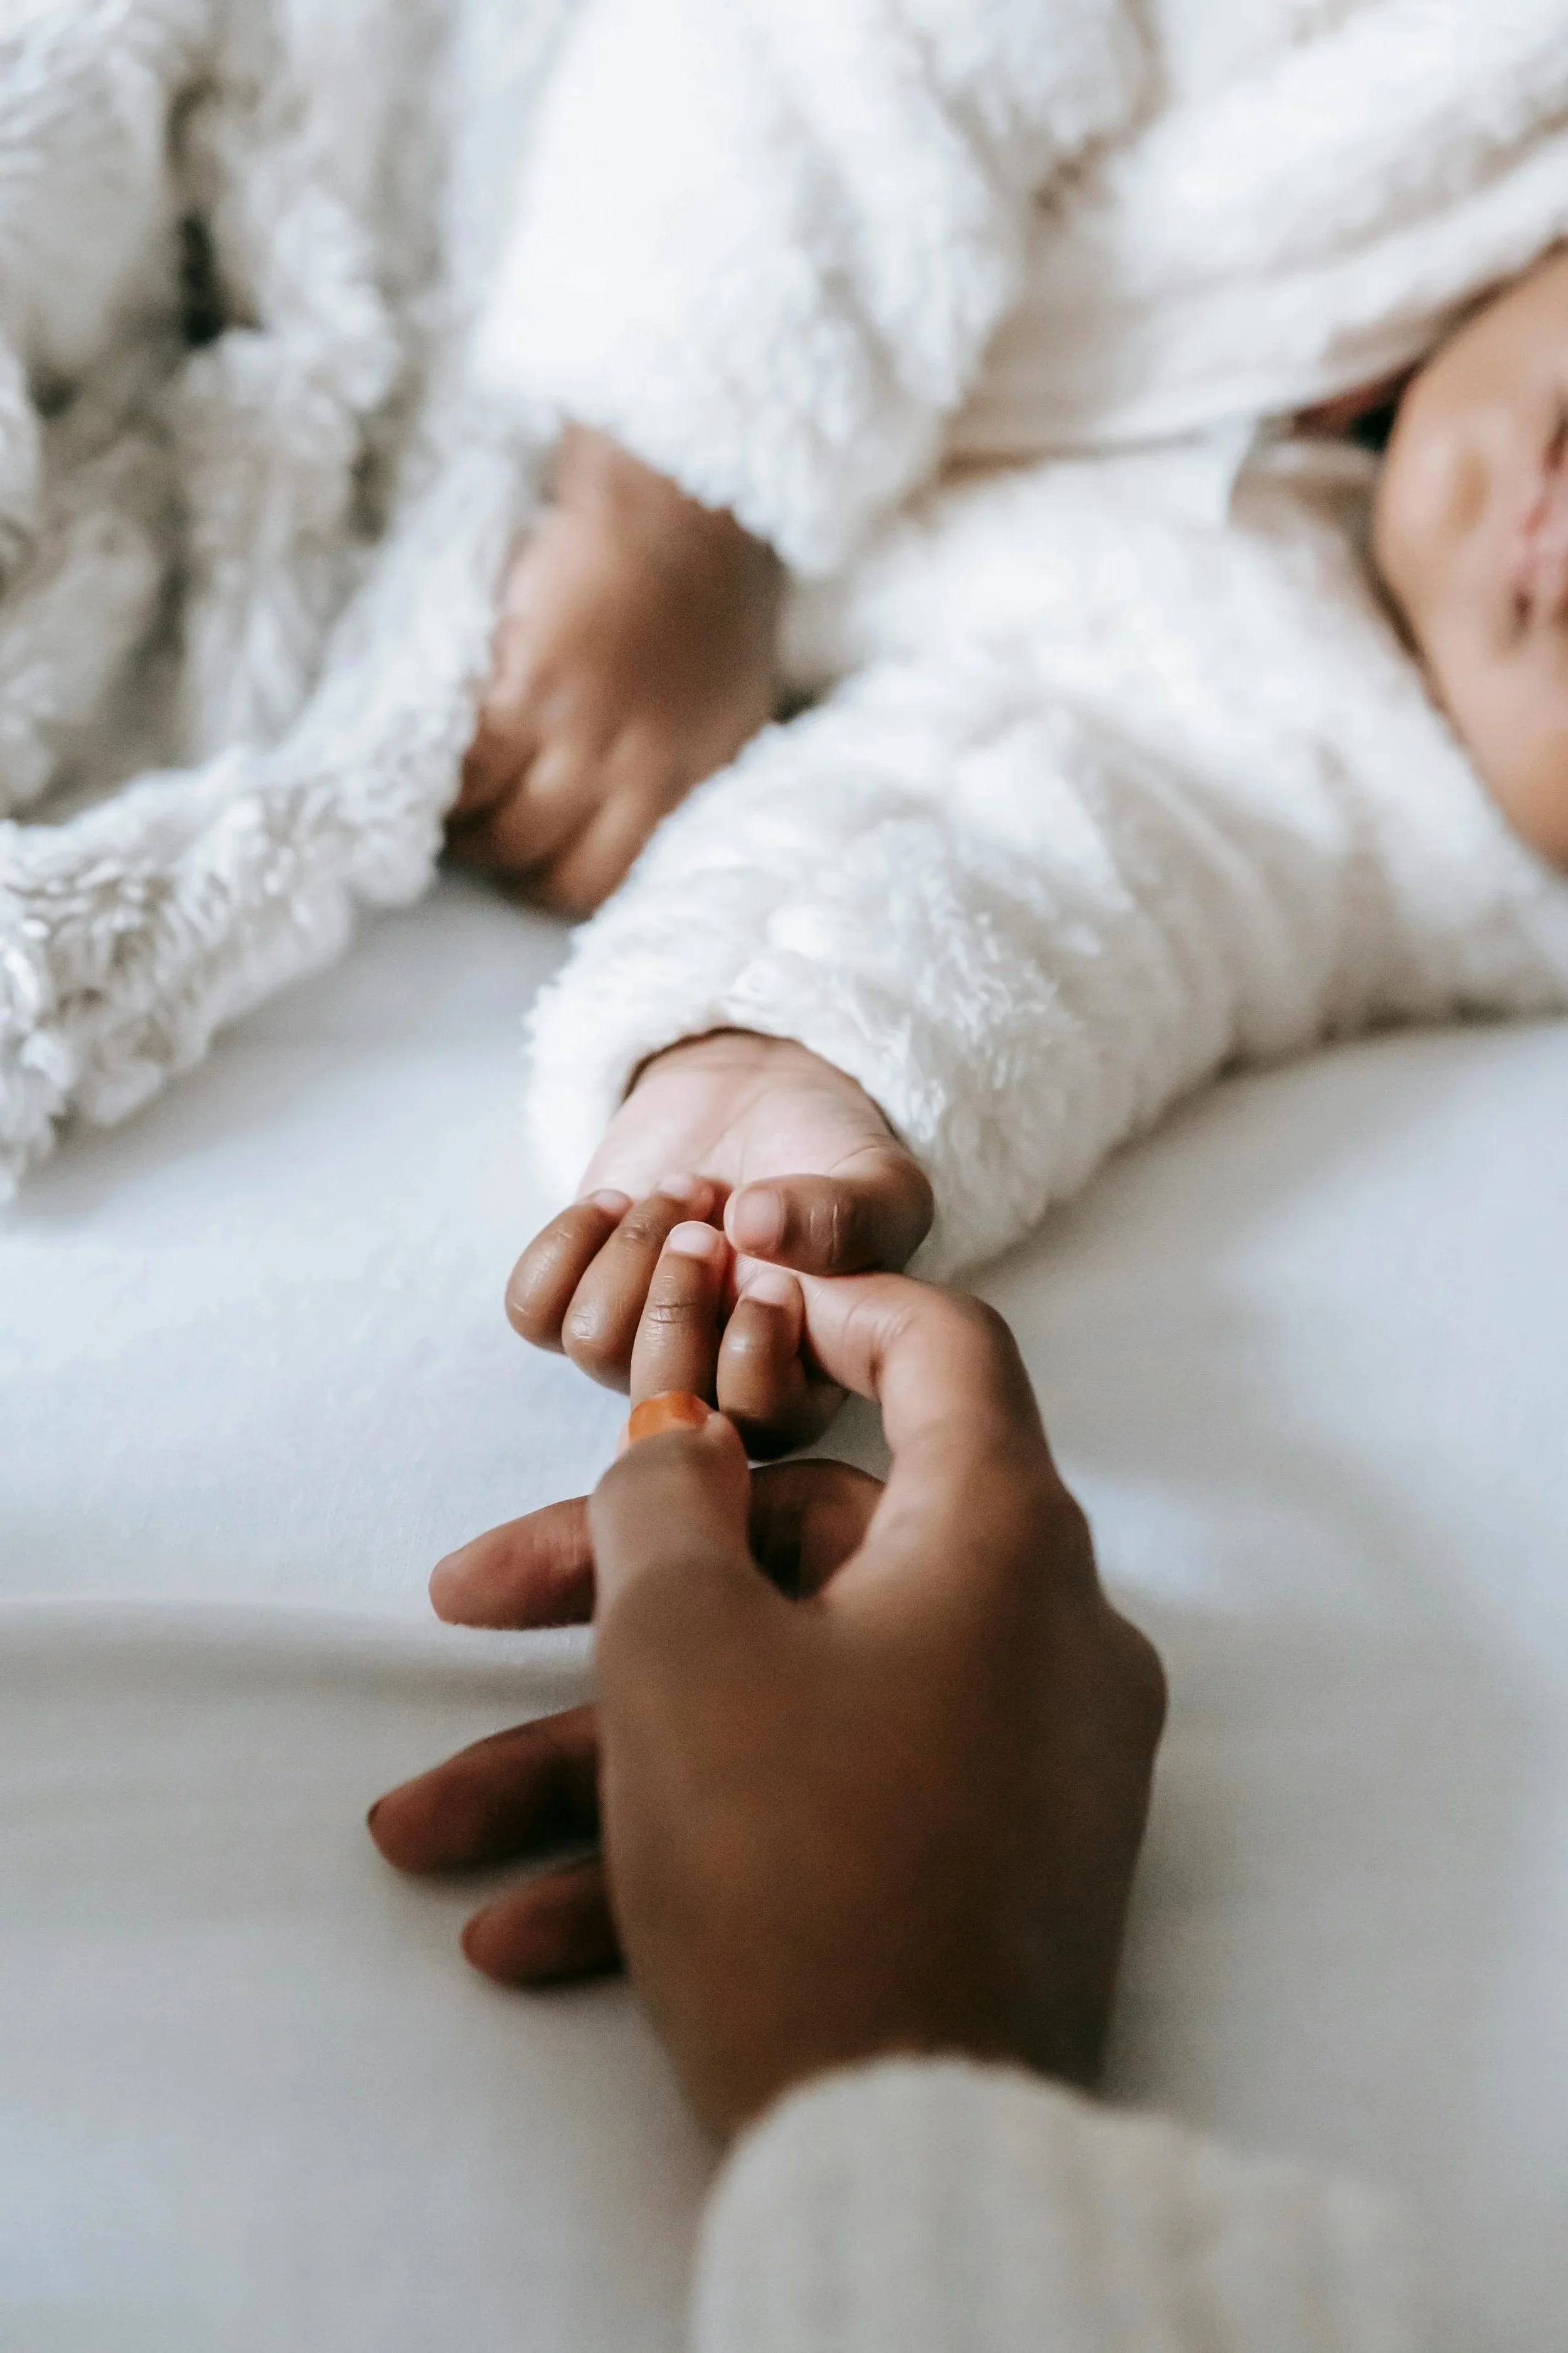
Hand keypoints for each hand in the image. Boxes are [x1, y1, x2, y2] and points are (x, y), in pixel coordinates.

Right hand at [370, 1268, 1165, 2143]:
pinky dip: (691, 1838)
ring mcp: (1016, 1759)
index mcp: (1001, 1543)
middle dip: (613, 1585)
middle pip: (806, 1545)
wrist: (908, 2156)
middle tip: (460, 1606)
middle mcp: (1036, 1634)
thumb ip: (662, 1505)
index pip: (942, 1353)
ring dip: (607, 1750)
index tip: (724, 1299)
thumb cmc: (797, 1866)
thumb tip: (678, 1445)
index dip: (826, 1301)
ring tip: (433, 1832)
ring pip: (785, 1694)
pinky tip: (527, 1932)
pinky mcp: (979, 1865)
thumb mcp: (683, 1652)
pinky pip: (827, 1799)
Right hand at [448, 425, 781, 915]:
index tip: (524, 858)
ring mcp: (582, 735)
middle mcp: (638, 774)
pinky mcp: (528, 688)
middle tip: (472, 823)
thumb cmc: (708, 594)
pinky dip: (445, 771)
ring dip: (461, 820)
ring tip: (447, 790)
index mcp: (690, 783)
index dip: (548, 881)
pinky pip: (468, 766)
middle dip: (498, 856)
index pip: (600, 885)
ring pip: (498, 829)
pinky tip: (435, 751)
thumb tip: (636, 819)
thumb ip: (684, 771)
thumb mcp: (728, 705)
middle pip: (539, 865)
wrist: (682, 504)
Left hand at [505, 1030, 932, 1452]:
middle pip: (660, 1402)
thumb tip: (755, 1229)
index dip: (752, 1353)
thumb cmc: (828, 1155)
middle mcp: (713, 1385)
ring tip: (683, 1189)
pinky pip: (530, 1310)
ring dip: (634, 1248)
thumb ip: (848, 1216)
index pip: (758, 1428)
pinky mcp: (575, 1301)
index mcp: (802, 1383)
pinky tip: (615, 1202)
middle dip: (678, 1299)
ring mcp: (637, 1348)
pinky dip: (565, 1242)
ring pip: (594, 1346)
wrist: (754, 1097)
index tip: (772, 1274)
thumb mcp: (878, 1181)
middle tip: (709, 1223)